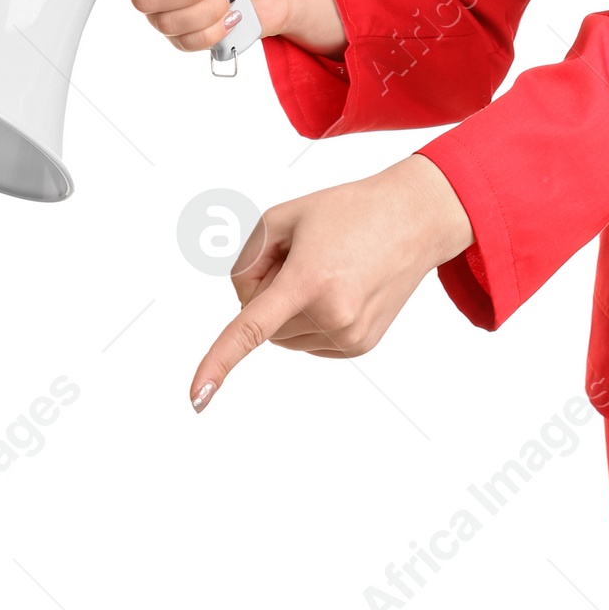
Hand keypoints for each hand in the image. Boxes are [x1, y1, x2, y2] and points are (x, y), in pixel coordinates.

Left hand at [189, 156, 474, 410]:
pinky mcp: (360, 345)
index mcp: (309, 280)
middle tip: (302, 257)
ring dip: (291, 307)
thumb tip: (246, 305)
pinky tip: (338, 288)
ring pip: (285, 336)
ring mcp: (349, 336)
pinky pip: (309, 341)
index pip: (252, 329)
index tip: (196, 398)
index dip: (219, 363)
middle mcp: (332, 315)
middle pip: (264, 323)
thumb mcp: (284, 216)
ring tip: (327, 269)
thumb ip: (246, 259)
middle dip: (268, 293)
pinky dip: (310, 318)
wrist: (413, 219)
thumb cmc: (348, 211)